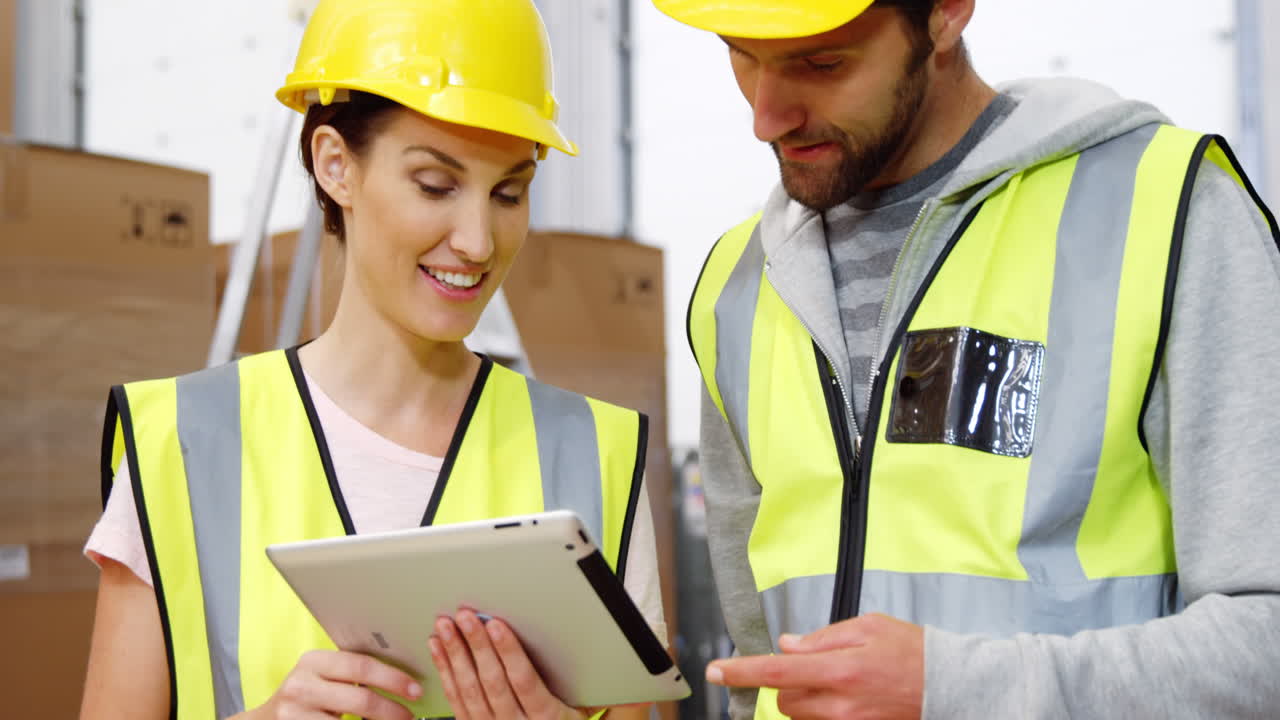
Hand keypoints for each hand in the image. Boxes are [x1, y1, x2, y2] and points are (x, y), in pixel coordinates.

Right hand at [241, 649, 420, 719]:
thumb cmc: (305, 695)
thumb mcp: (321, 676)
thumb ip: (351, 671)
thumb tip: (403, 676)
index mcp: (313, 661)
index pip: (362, 666)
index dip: (393, 679)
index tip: (417, 690)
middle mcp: (301, 685)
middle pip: (361, 698)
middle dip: (392, 709)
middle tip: (410, 716)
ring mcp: (295, 714)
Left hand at [430, 608, 585, 719]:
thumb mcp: (578, 705)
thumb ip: (575, 679)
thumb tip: (576, 639)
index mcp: (545, 717)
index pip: (524, 681)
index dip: (508, 651)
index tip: (496, 625)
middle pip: (492, 682)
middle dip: (476, 646)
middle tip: (465, 617)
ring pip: (468, 690)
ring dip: (455, 655)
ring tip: (446, 627)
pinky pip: (454, 699)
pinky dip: (445, 671)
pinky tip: (438, 649)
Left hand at [705, 613, 923, 719]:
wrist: (949, 685)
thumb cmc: (911, 650)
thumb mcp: (866, 626)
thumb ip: (821, 637)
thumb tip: (788, 644)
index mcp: (840, 668)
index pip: (776, 671)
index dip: (740, 672)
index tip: (715, 672)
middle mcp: (840, 703)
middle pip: (784, 698)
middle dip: (788, 681)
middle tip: (818, 665)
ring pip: (800, 714)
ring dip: (805, 697)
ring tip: (838, 681)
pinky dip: (822, 710)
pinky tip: (845, 696)